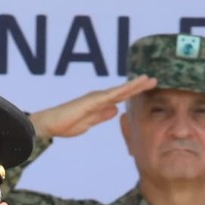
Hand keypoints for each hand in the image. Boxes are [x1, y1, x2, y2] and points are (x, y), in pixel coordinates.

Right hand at [30, 78, 154, 141]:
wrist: (50, 125)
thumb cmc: (65, 124)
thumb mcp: (89, 123)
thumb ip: (101, 116)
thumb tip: (115, 110)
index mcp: (99, 104)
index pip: (120, 98)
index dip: (134, 93)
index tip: (147, 89)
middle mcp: (99, 98)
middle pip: (123, 91)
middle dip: (139, 86)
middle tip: (154, 80)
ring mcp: (96, 98)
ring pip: (120, 90)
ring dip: (134, 85)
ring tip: (149, 79)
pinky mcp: (92, 101)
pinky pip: (111, 95)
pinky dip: (123, 90)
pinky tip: (133, 87)